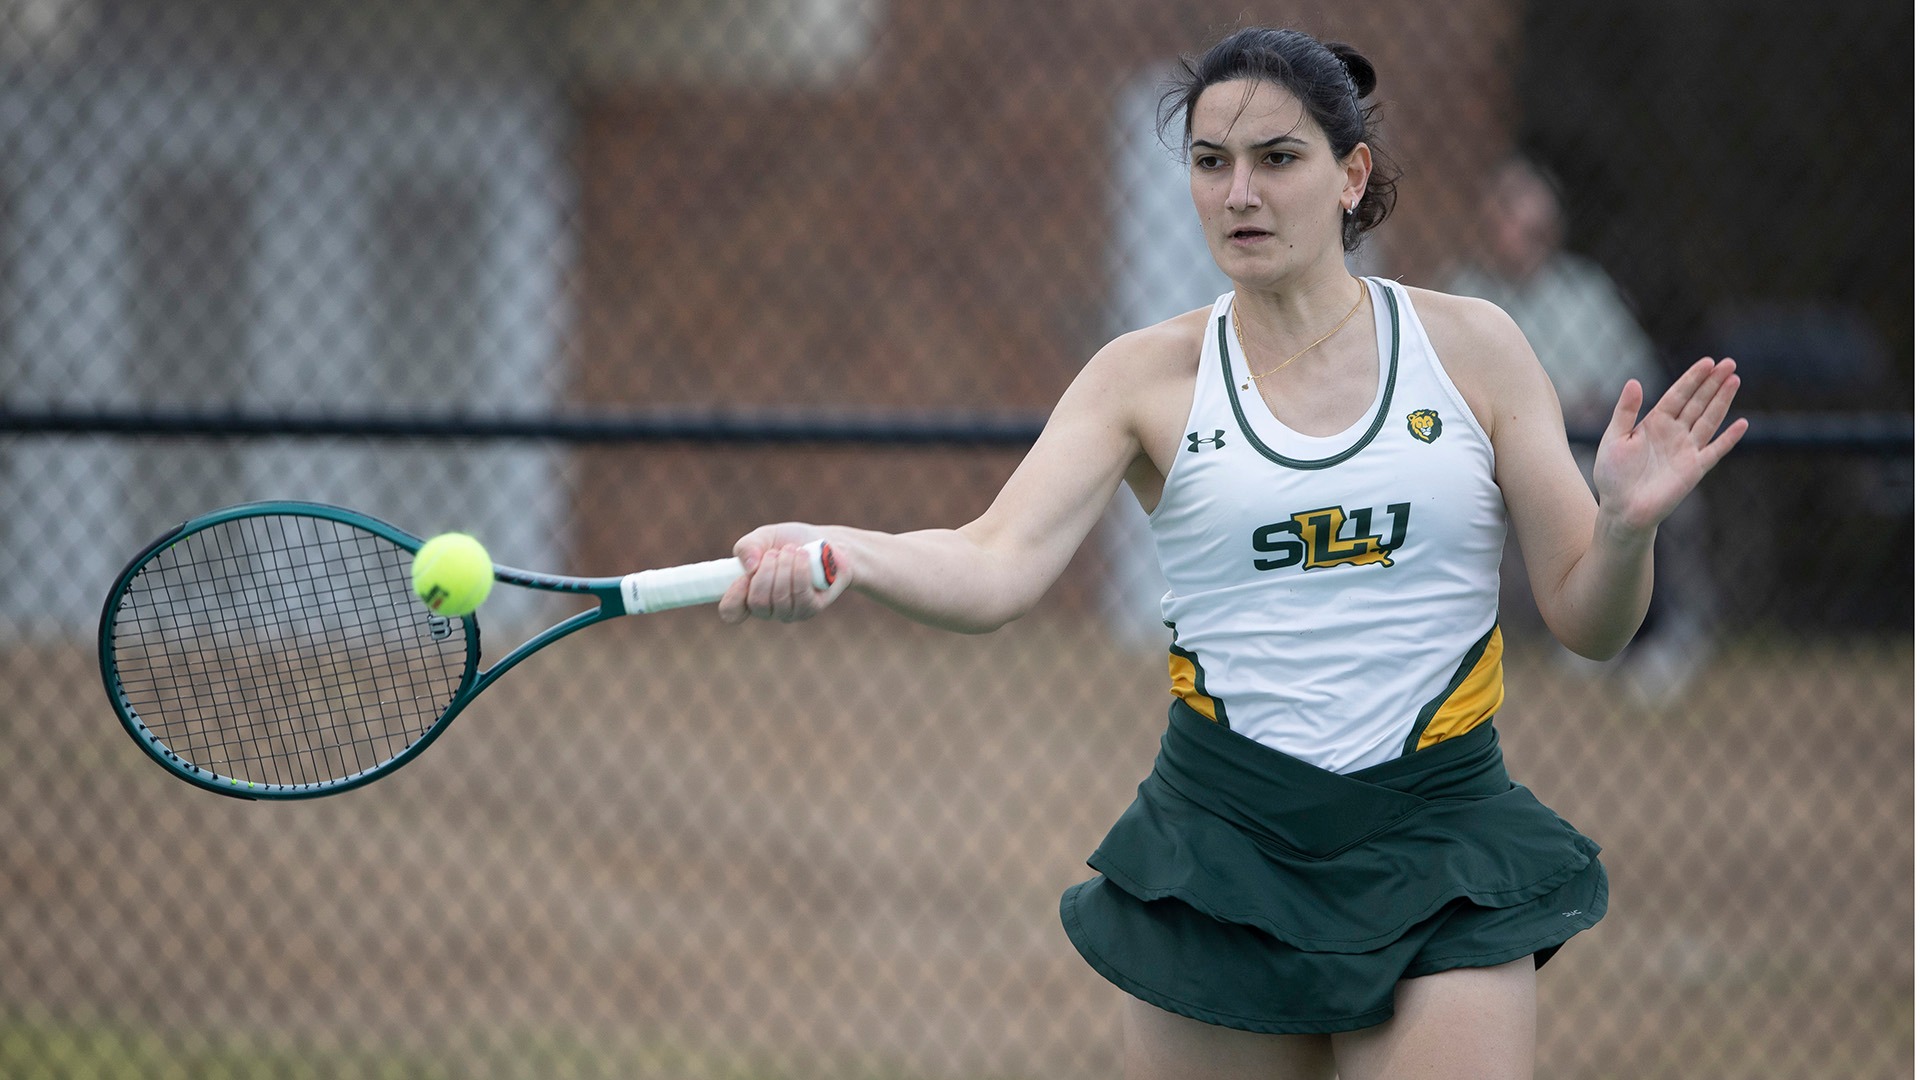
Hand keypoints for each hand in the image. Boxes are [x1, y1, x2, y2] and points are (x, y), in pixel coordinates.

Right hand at [718, 522, 849, 623]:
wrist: (829, 543)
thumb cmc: (792, 541)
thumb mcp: (765, 537)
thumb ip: (748, 546)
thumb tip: (749, 566)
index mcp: (749, 594)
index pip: (731, 612)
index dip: (733, 598)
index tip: (742, 577)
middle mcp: (768, 609)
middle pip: (757, 602)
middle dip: (766, 571)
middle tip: (776, 552)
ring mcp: (789, 612)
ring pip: (779, 597)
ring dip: (785, 566)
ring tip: (792, 549)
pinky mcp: (810, 609)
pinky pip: (800, 594)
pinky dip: (800, 570)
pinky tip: (803, 555)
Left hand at [1592, 357, 1747, 534]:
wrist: (1621, 508)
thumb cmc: (1613, 475)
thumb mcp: (1614, 438)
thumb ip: (1625, 411)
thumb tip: (1634, 382)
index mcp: (1654, 423)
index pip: (1678, 395)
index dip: (1692, 378)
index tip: (1708, 361)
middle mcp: (1674, 432)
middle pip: (1698, 402)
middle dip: (1713, 383)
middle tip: (1729, 363)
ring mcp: (1686, 449)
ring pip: (1709, 420)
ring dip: (1722, 401)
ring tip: (1735, 380)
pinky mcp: (1694, 469)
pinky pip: (1715, 451)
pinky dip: (1728, 438)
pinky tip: (1742, 424)